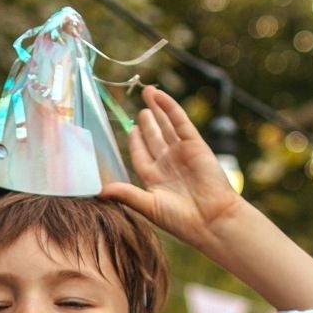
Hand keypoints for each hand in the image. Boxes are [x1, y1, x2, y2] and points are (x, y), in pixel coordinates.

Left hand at [100, 85, 245, 247]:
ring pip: (166, 126)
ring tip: (148, 92)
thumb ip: (126, 194)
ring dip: (157, 109)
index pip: (142, 155)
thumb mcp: (149, 206)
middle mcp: (168, 163)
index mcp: (155, 178)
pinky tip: (159, 96)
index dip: (136, 142)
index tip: (131, 130)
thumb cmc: (181, 220)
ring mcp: (182, 152)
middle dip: (147, 124)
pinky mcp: (195, 144)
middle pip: (155, 138)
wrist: (212, 219)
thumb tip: (100, 191)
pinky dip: (169, 108)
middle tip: (140, 111)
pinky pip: (179, 122)